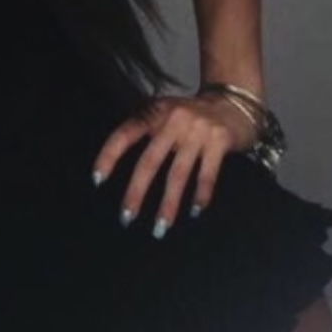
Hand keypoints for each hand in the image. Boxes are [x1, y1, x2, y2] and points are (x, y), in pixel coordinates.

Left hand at [91, 92, 257, 236]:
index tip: (97, 180)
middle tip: (126, 218)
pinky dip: (200, 195)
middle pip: (149, 161)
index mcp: (154, 112)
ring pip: (177, 173)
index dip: (109, 156)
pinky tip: (194, 212)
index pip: (125, 134)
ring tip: (160, 228)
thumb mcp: (164, 114)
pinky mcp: (220, 141)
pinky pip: (207, 174)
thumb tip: (120, 168)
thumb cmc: (190, 116)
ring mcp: (198, 130)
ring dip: (168, 204)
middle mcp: (173, 120)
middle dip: (136, 192)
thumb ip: (147, 132)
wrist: (234, 103)